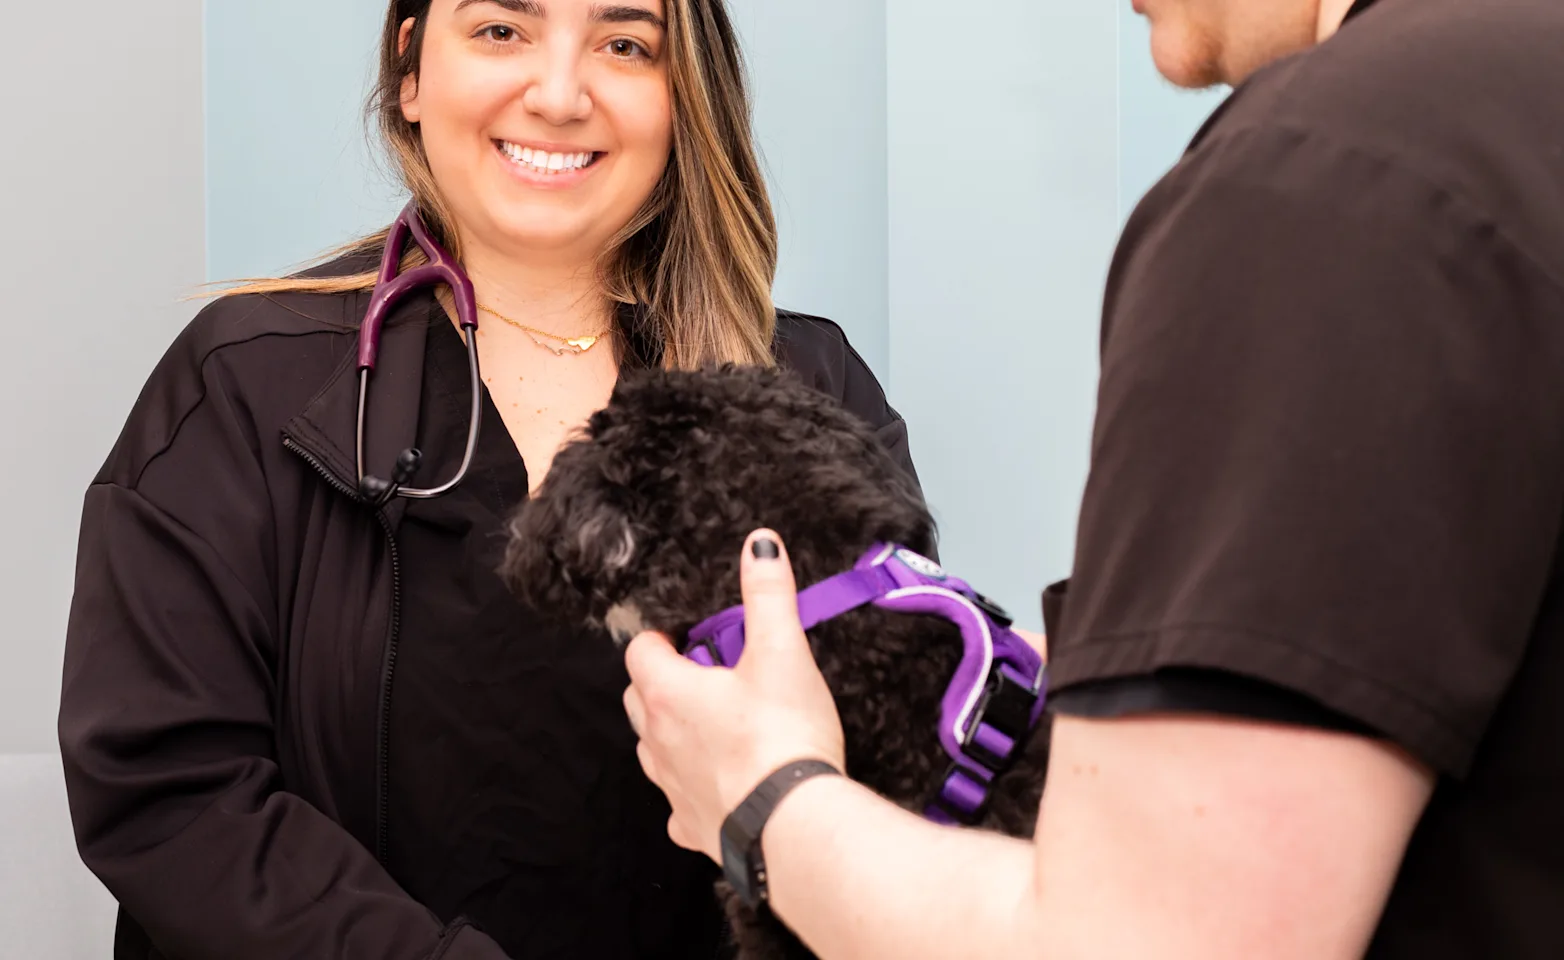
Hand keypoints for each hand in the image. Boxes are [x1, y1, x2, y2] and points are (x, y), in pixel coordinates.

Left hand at [623, 530, 846, 861]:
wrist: (793, 826)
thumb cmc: (783, 736)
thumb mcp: (781, 653)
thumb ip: (768, 594)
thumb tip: (759, 542)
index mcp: (668, 693)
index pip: (641, 651)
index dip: (661, 637)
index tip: (690, 635)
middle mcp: (657, 741)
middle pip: (638, 699)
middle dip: (662, 680)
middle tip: (708, 671)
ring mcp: (670, 787)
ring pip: (652, 749)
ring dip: (671, 731)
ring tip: (714, 722)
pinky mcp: (692, 826)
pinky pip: (677, 803)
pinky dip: (690, 788)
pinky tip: (719, 785)